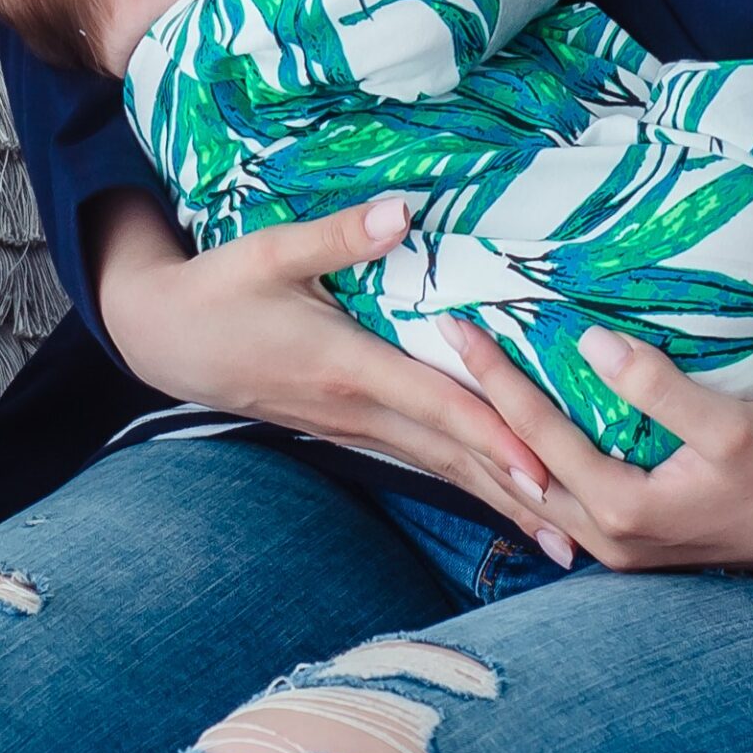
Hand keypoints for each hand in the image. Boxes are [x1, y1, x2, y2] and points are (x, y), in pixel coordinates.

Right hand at [92, 190, 556, 534]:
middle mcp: (357, 409)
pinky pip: (419, 462)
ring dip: (499, 501)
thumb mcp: (270, 251)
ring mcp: (352, 427)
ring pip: (440, 469)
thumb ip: (339, 234)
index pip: (437, 407)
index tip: (546, 467)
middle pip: (453, 457)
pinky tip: (498, 499)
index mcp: (348, 366)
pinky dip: (465, 482)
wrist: (163, 338)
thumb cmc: (219, 288)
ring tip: (563, 539)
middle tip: (588, 530)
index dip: (493, 436)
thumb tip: (402, 212)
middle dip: (520, 492)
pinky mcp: (347, 428)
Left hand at [441, 317, 752, 573]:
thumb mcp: (728, 424)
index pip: (535, 431)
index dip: (494, 375)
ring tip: (460, 388)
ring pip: (531, 491)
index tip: (458, 328)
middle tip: (438, 351)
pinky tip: (509, 440)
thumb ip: (657, 388)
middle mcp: (606, 539)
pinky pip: (556, 501)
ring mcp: (616, 549)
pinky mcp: (629, 542)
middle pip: (518, 465)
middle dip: (476, 407)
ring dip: (496, 438)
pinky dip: (526, 463)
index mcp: (621, 510)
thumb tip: (590, 343)